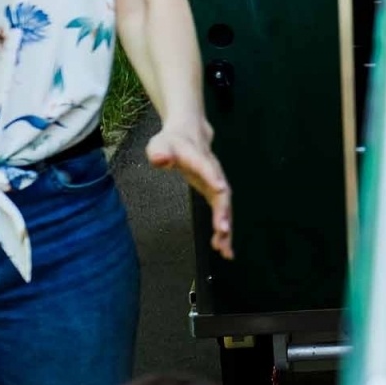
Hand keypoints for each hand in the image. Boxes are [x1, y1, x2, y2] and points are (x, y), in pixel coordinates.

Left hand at [147, 119, 232, 258]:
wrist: (190, 134)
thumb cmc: (171, 142)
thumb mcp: (159, 144)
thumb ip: (159, 152)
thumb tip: (161, 160)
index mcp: (198, 158)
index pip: (207, 167)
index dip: (213, 177)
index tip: (221, 189)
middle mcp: (213, 172)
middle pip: (222, 193)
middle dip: (223, 212)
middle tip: (222, 231)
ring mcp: (217, 183)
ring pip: (225, 206)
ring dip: (226, 227)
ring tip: (225, 250)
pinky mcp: (215, 193)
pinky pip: (222, 212)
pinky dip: (224, 230)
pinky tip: (223, 248)